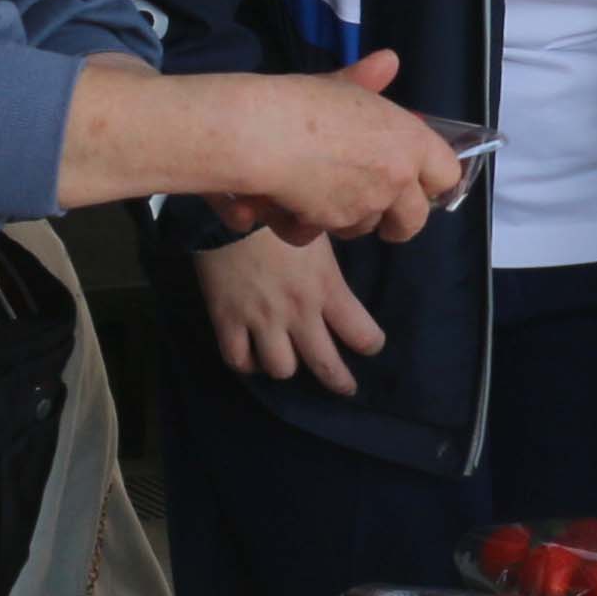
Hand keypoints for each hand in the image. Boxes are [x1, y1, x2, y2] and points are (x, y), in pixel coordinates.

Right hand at [196, 230, 384, 394]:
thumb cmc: (277, 215)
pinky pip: (239, 360)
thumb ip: (330, 269)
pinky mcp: (228, 320)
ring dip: (288, 366)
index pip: (363, 335)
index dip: (371, 343)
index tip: (370, 343)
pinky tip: (253, 354)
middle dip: (340, 381)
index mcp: (327, 289)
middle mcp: (299, 312)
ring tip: (289, 357)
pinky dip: (248, 363)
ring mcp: (262, 320)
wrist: (226, 208)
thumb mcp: (318, 236)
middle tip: (346, 386)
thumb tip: (338, 283)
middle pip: (326, 365)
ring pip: (282, 369)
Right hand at [235, 50, 471, 244]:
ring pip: (364, 227)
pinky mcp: (334, 225)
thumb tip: (389, 60)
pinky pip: (321, 234)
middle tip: (379, 214)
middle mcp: (398, 178)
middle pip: (415, 220)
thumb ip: (367, 81)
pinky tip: (283, 203)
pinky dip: (301, 225)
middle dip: (397, 222)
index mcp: (410, 141)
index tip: (417, 184)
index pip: (447, 173)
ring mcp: (368, 206)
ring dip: (346, 219)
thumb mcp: (339, 86)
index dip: (432, 182)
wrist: (263, 132)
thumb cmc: (303, 101)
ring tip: (316, 193)